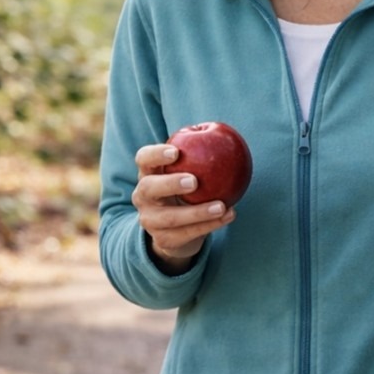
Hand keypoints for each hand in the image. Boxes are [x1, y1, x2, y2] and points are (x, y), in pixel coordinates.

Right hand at [131, 143, 235, 273]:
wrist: (177, 231)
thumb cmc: (188, 191)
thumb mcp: (189, 172)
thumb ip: (201, 154)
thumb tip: (226, 133)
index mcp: (148, 173)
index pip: (143, 159)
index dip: (156, 154)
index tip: (176, 152)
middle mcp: (143, 196)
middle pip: (149, 188)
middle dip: (170, 184)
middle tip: (195, 181)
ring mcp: (150, 220)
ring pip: (171, 217)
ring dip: (198, 212)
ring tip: (222, 205)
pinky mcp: (164, 240)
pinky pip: (188, 233)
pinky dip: (210, 225)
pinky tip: (230, 214)